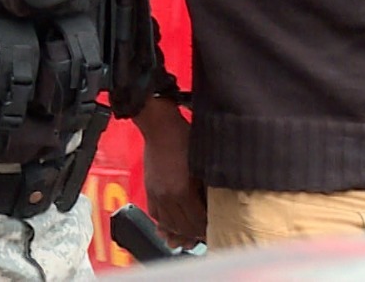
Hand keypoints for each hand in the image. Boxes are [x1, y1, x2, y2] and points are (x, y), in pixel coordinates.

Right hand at [134, 98, 206, 247]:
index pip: (196, 221)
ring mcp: (156, 194)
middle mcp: (167, 196)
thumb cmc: (184, 138)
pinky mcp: (149, 190)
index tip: (214, 230)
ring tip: (188, 236)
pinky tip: (171, 224)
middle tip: (203, 237)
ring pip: (167, 224)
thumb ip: (206, 186)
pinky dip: (164, 223)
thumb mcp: (202, 162)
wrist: (160, 126)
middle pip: (181, 226)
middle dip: (193, 234)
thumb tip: (214, 203)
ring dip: (178, 232)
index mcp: (182, 190)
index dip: (206, 229)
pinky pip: (155, 214)